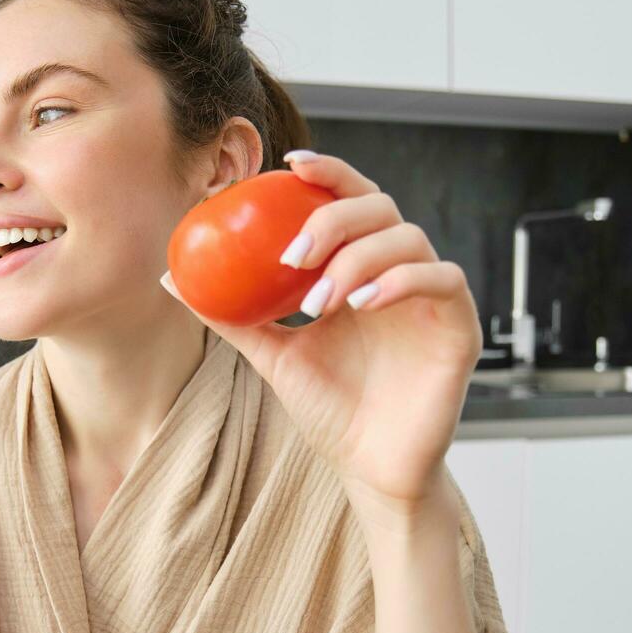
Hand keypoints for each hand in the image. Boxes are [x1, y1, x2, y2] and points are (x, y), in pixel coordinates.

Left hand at [162, 151, 481, 531]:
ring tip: (318, 301)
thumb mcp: (272, 354)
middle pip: (379, 207)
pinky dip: (401, 280)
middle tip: (292, 254)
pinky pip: (443, 279)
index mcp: (360, 269)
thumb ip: (231, 313)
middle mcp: (398, 272)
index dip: (328, 173)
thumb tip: (172, 277)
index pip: (351, 200)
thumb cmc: (331, 409)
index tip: (288, 164)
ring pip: (409, 237)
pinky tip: (363, 303)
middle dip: (333, 219)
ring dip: (357, 258)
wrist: (369, 468)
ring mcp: (431, 297)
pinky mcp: (459, 326)